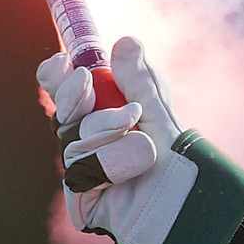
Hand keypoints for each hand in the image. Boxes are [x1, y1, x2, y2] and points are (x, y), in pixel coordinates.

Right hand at [39, 37, 197, 243]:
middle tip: (86, 83)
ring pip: (75, 137)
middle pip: (60, 111)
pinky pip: (82, 167)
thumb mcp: (158, 113)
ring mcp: (81, 170)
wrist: (187, 203)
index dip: (56, 76)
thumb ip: (139, 81)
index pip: (65, 92)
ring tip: (136, 132)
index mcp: (99, 118)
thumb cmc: (176, 160)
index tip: (62, 60)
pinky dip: (111, 160)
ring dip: (107, 128)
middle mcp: (85, 142)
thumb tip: (125, 40)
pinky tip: (131, 169)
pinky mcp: (80, 196)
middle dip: (73, 95)